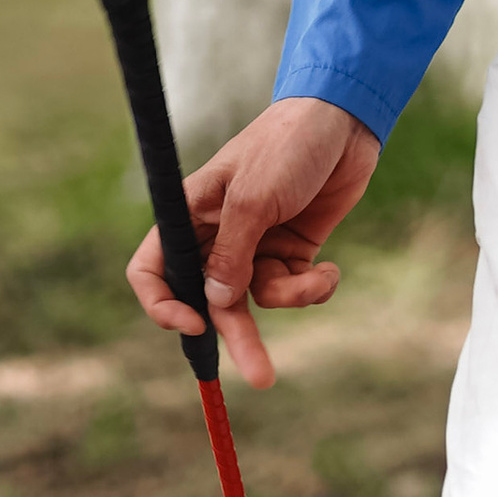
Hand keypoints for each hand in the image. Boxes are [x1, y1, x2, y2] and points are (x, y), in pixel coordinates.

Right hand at [125, 98, 381, 390]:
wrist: (344, 121)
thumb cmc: (287, 145)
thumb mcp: (254, 197)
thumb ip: (232, 254)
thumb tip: (215, 304)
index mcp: (190, 215)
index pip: (153, 270)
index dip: (163, 304)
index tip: (195, 324)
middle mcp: (217, 235)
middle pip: (209, 301)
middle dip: (235, 338)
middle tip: (262, 376)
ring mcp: (255, 245)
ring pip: (254, 301)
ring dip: (288, 300)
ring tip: (320, 279)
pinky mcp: (291, 249)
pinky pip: (290, 288)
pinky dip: (311, 286)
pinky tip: (330, 265)